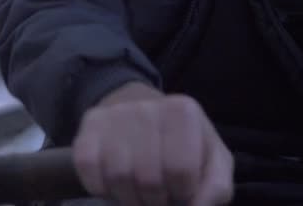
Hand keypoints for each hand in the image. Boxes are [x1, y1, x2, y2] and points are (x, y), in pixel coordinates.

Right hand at [72, 82, 233, 205]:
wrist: (140, 106)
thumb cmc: (182, 142)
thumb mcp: (212, 160)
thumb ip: (215, 189)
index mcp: (182, 111)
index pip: (181, 171)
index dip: (182, 192)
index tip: (180, 189)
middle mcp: (146, 107)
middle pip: (147, 179)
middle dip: (154, 201)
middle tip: (157, 196)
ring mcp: (114, 114)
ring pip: (117, 176)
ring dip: (128, 197)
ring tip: (136, 192)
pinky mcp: (89, 124)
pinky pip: (87, 167)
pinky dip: (99, 186)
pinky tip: (113, 183)